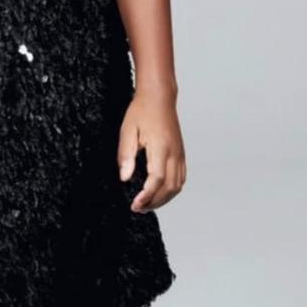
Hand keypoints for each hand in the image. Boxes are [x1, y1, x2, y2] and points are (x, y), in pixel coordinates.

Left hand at [117, 90, 186, 212]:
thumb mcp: (127, 130)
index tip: (134, 205)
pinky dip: (171, 190)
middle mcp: (174, 153)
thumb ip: (126, 155)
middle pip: (169, 188)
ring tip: (147, 204)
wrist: (159, 97)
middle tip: (137, 208)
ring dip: (164, 199)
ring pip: (177, 186)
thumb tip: (125, 178)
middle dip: (154, 202)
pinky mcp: (181, 153)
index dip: (146, 196)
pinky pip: (181, 178)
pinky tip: (160, 192)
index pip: (156, 179)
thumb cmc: (142, 111)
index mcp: (160, 147)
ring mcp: (180, 154)